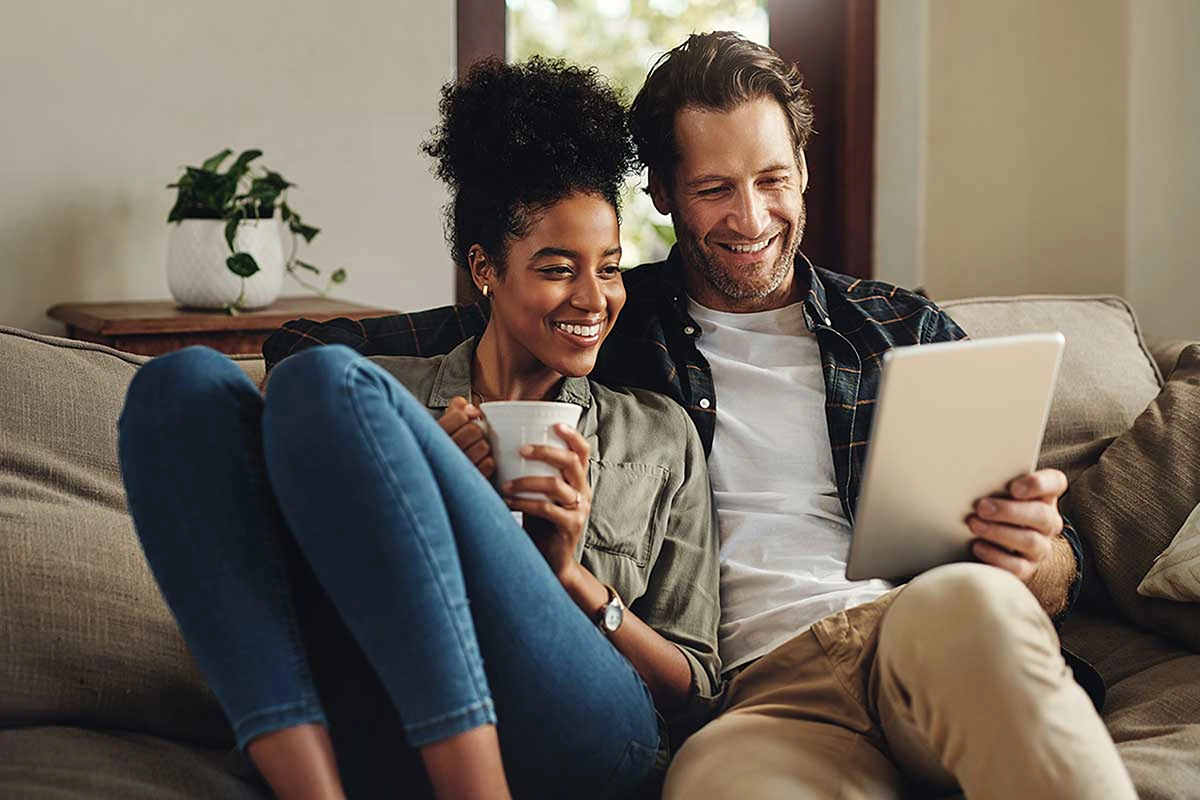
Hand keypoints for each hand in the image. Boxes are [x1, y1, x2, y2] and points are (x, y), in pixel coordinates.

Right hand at [437, 396, 494, 478]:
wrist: (442, 478)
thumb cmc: (445, 449)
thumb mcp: (445, 424)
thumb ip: (456, 409)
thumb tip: (472, 408)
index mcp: (435, 435)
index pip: (460, 416)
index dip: (468, 415)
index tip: (469, 418)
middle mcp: (442, 452)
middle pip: (474, 430)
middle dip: (477, 432)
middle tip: (472, 437)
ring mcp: (456, 468)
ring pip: (483, 446)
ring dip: (483, 448)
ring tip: (474, 451)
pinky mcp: (470, 479)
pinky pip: (488, 464)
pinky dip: (487, 462)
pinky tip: (478, 463)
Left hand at [501, 423, 590, 579]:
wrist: (551, 560)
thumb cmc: (541, 522)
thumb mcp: (541, 494)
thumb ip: (533, 474)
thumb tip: (503, 449)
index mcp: (578, 479)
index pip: (582, 450)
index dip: (572, 434)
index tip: (554, 423)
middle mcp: (583, 491)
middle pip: (571, 461)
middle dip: (545, 451)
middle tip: (521, 449)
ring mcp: (579, 509)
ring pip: (556, 485)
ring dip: (526, 481)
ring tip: (505, 484)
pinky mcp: (571, 526)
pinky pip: (547, 509)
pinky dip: (524, 503)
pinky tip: (508, 501)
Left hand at [967, 469, 1067, 582]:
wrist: (991, 540)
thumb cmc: (993, 505)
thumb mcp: (996, 490)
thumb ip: (993, 481)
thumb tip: (969, 475)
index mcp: (1044, 495)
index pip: (1055, 483)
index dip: (1038, 484)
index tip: (1013, 488)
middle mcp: (1048, 521)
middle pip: (1041, 515)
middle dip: (1009, 511)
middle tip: (981, 507)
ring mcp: (1040, 546)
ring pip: (1030, 541)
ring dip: (998, 532)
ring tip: (973, 524)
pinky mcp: (1027, 568)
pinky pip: (1017, 566)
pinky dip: (995, 556)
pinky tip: (977, 546)